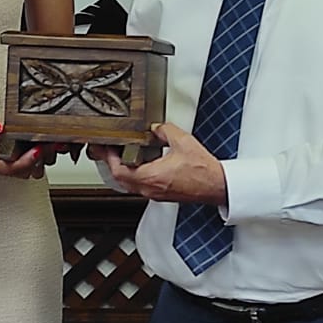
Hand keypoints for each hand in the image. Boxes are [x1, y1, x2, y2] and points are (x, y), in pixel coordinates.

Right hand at [0, 104, 46, 178]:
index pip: (6, 167)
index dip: (24, 162)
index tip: (37, 150)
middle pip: (17, 172)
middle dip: (34, 162)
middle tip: (48, 147)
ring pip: (21, 172)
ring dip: (35, 163)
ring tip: (47, 148)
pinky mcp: (6, 163)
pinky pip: (21, 167)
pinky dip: (32, 160)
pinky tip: (40, 149)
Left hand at [96, 122, 227, 204]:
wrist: (217, 186)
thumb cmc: (204, 171)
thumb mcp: (183, 141)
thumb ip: (165, 130)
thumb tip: (156, 127)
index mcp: (151, 177)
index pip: (119, 171)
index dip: (108, 159)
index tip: (105, 148)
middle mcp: (150, 189)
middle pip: (120, 179)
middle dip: (111, 164)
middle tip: (107, 151)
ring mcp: (155, 194)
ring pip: (130, 184)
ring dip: (123, 170)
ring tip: (120, 156)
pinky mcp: (162, 195)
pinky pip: (141, 186)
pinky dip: (135, 175)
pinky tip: (140, 165)